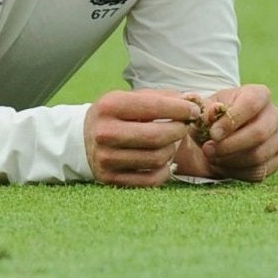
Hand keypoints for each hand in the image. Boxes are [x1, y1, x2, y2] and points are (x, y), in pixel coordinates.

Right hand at [83, 90, 199, 186]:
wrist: (83, 139)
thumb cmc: (116, 115)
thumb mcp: (131, 99)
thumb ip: (162, 98)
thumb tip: (194, 100)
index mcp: (109, 106)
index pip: (154, 107)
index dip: (181, 109)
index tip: (193, 111)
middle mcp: (104, 132)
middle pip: (157, 137)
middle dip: (179, 131)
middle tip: (183, 127)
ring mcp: (105, 158)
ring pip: (156, 159)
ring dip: (172, 150)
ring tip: (170, 142)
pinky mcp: (110, 178)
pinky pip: (151, 180)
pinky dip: (164, 171)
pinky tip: (164, 161)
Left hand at [195, 83, 277, 181]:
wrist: (219, 136)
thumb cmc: (213, 118)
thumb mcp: (205, 109)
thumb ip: (206, 109)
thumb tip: (214, 110)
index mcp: (259, 94)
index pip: (251, 104)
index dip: (231, 121)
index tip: (213, 134)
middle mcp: (274, 114)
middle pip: (259, 133)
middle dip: (229, 146)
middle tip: (207, 150)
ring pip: (259, 155)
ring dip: (230, 161)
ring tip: (212, 157)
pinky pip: (260, 171)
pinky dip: (237, 173)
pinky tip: (223, 166)